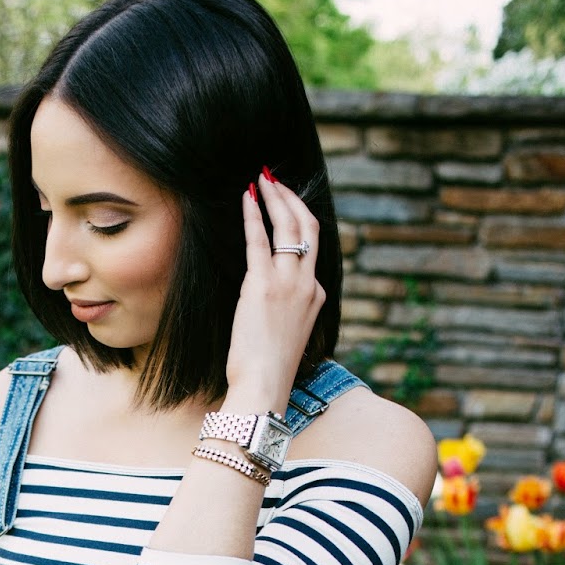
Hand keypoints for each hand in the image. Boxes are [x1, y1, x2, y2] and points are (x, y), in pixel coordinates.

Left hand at [224, 170, 324, 404]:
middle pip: (307, 227)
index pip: (313, 250)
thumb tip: (272, 304)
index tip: (288, 205)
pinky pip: (259, 240)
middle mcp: (307, 285)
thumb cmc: (270, 369)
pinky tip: (247, 199)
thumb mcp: (289, 335)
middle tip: (276, 181)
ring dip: (275, 198)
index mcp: (317, 296)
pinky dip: (253, 215)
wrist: (265, 384)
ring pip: (288, 226)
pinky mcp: (262, 285)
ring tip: (263, 180)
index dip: (301, 221)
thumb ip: (289, 311)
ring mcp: (288, 283)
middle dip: (292, 198)